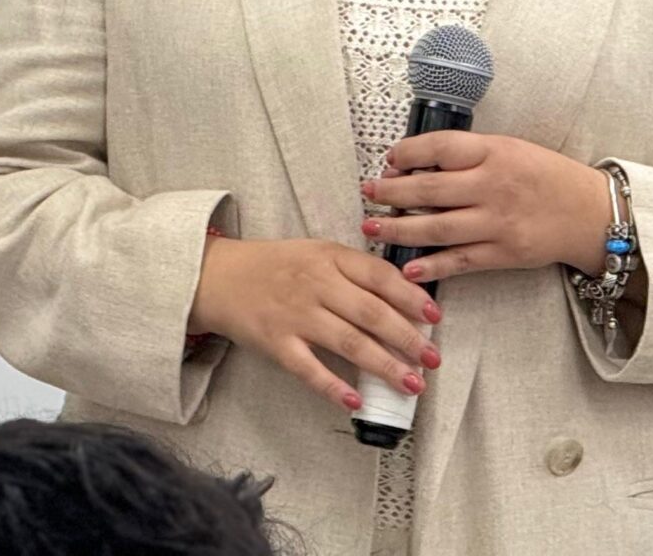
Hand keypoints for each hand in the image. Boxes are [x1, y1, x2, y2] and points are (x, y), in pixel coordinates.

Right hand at [188, 238, 439, 413]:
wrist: (217, 276)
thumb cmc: (274, 266)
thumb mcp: (316, 252)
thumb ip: (354, 269)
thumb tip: (405, 296)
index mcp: (328, 257)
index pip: (379, 276)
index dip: (411, 298)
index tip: (435, 317)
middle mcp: (315, 284)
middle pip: (371, 313)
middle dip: (408, 338)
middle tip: (433, 359)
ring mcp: (295, 315)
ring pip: (349, 343)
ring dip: (385, 366)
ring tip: (412, 383)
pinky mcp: (276, 342)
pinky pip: (309, 369)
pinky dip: (333, 387)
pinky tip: (355, 401)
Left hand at [363, 130, 612, 280]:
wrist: (591, 214)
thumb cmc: (546, 177)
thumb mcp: (510, 149)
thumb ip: (469, 155)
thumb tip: (416, 164)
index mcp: (495, 153)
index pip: (440, 147)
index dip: (407, 153)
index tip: (389, 161)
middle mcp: (494, 186)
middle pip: (429, 188)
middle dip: (391, 193)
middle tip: (368, 194)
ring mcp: (498, 222)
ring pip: (438, 226)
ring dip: (399, 230)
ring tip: (371, 228)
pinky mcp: (504, 253)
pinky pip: (461, 260)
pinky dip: (432, 265)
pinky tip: (407, 268)